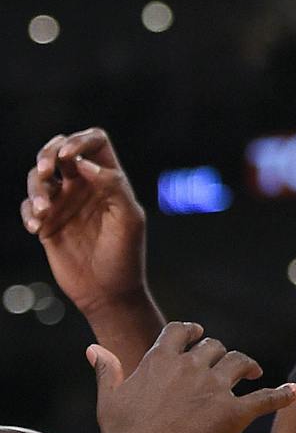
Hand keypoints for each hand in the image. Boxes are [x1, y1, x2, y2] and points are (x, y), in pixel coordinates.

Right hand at [23, 128, 147, 316]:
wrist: (109, 291)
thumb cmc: (126, 253)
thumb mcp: (129, 218)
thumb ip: (113, 186)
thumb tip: (84, 165)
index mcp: (108, 178)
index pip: (93, 142)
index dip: (79, 141)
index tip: (68, 157)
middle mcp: (84, 185)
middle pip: (59, 151)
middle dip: (47, 152)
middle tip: (46, 169)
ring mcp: (63, 204)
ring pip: (38, 178)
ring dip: (35, 186)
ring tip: (43, 209)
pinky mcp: (46, 225)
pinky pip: (28, 208)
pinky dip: (28, 212)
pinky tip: (36, 227)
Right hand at [92, 322, 295, 432]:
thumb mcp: (109, 400)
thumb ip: (107, 370)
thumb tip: (93, 348)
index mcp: (161, 361)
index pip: (181, 331)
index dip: (191, 331)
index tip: (197, 335)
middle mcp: (191, 367)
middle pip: (214, 347)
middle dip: (219, 353)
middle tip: (224, 363)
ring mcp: (214, 389)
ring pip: (240, 364)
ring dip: (248, 366)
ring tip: (254, 372)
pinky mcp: (232, 413)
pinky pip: (265, 399)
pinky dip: (282, 395)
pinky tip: (295, 392)